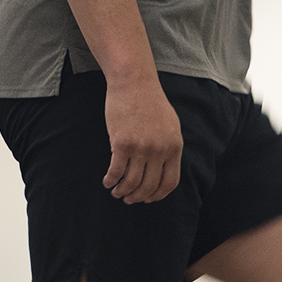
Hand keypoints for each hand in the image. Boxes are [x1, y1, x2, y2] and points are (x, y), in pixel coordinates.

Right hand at [104, 76, 182, 203]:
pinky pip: (116, 171)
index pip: (169, 182)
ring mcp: (141, 148)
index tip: (148, 199)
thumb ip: (169, 146)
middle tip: (129, 199)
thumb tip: (163, 168)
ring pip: (132, 182)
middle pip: (149, 186)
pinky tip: (107, 181)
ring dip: (123, 191)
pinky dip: (110, 180)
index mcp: (174, 147)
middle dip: (138, 197)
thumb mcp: (170, 124)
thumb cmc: (150, 101)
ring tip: (117, 192)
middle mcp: (159, 150)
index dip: (157, 195)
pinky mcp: (122, 144)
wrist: (134, 82)